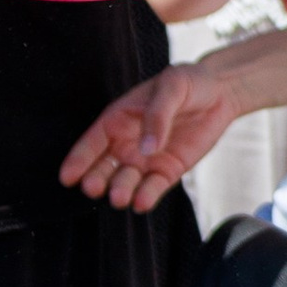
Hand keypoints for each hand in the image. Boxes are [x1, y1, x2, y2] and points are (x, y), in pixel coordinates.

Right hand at [60, 62, 246, 210]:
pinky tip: (142, 203)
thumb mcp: (172, 87)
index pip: (92, 142)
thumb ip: (158, 114)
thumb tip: (146, 148)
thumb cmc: (188, 82)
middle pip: (104, 167)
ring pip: (126, 181)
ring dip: (121, 190)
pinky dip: (147, 196)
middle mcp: (126, 144)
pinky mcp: (167, 171)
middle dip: (96, 179)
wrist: (220, 93)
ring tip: (119, 198)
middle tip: (93, 188)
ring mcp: (146, 160)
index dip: (78, 159)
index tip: (66, 177)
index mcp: (118, 119)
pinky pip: (153, 187)